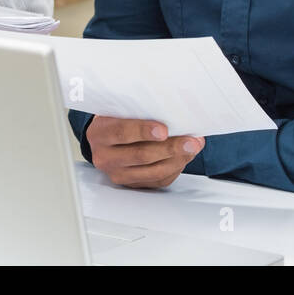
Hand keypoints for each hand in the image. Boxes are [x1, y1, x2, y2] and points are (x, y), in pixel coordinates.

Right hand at [87, 117, 204, 188]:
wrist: (104, 137)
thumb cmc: (117, 119)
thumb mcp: (120, 110)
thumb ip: (140, 112)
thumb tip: (173, 114)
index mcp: (100, 133)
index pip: (122, 132)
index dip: (143, 131)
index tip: (164, 130)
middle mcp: (105, 157)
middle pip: (141, 155)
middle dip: (171, 148)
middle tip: (191, 141)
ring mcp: (118, 174)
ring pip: (153, 171)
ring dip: (178, 159)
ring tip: (193, 147)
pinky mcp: (132, 184)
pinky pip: (158, 180)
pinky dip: (175, 168)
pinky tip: (185, 157)